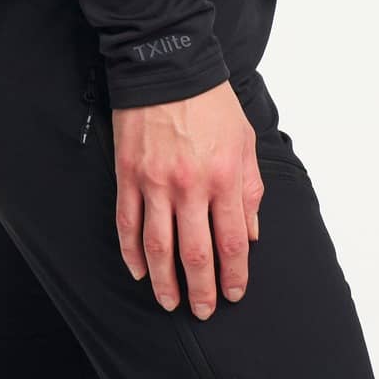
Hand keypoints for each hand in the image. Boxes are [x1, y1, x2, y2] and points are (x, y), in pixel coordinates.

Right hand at [110, 81, 261, 315]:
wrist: (167, 67)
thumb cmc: (211, 102)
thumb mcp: (245, 141)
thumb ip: (250, 190)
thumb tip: (250, 235)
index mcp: (225, 177)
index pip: (232, 243)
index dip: (233, 276)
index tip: (233, 294)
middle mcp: (191, 185)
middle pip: (196, 254)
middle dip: (200, 290)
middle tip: (201, 311)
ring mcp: (155, 182)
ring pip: (159, 246)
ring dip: (164, 281)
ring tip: (169, 301)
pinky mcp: (128, 174)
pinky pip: (128, 222)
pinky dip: (131, 251)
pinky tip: (138, 270)